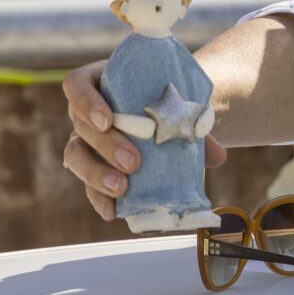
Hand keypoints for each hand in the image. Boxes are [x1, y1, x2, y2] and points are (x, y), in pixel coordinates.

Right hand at [62, 60, 225, 219]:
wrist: (170, 116)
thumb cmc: (168, 102)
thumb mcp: (177, 103)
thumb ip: (195, 123)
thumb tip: (217, 156)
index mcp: (101, 83)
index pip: (77, 85)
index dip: (86, 102)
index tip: (108, 120)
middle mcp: (86, 112)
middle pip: (81, 127)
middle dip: (105, 146)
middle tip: (132, 161)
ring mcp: (86, 140)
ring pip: (76, 156)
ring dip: (97, 174)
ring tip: (121, 187)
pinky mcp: (92, 166)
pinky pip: (87, 183)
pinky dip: (98, 198)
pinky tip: (111, 211)